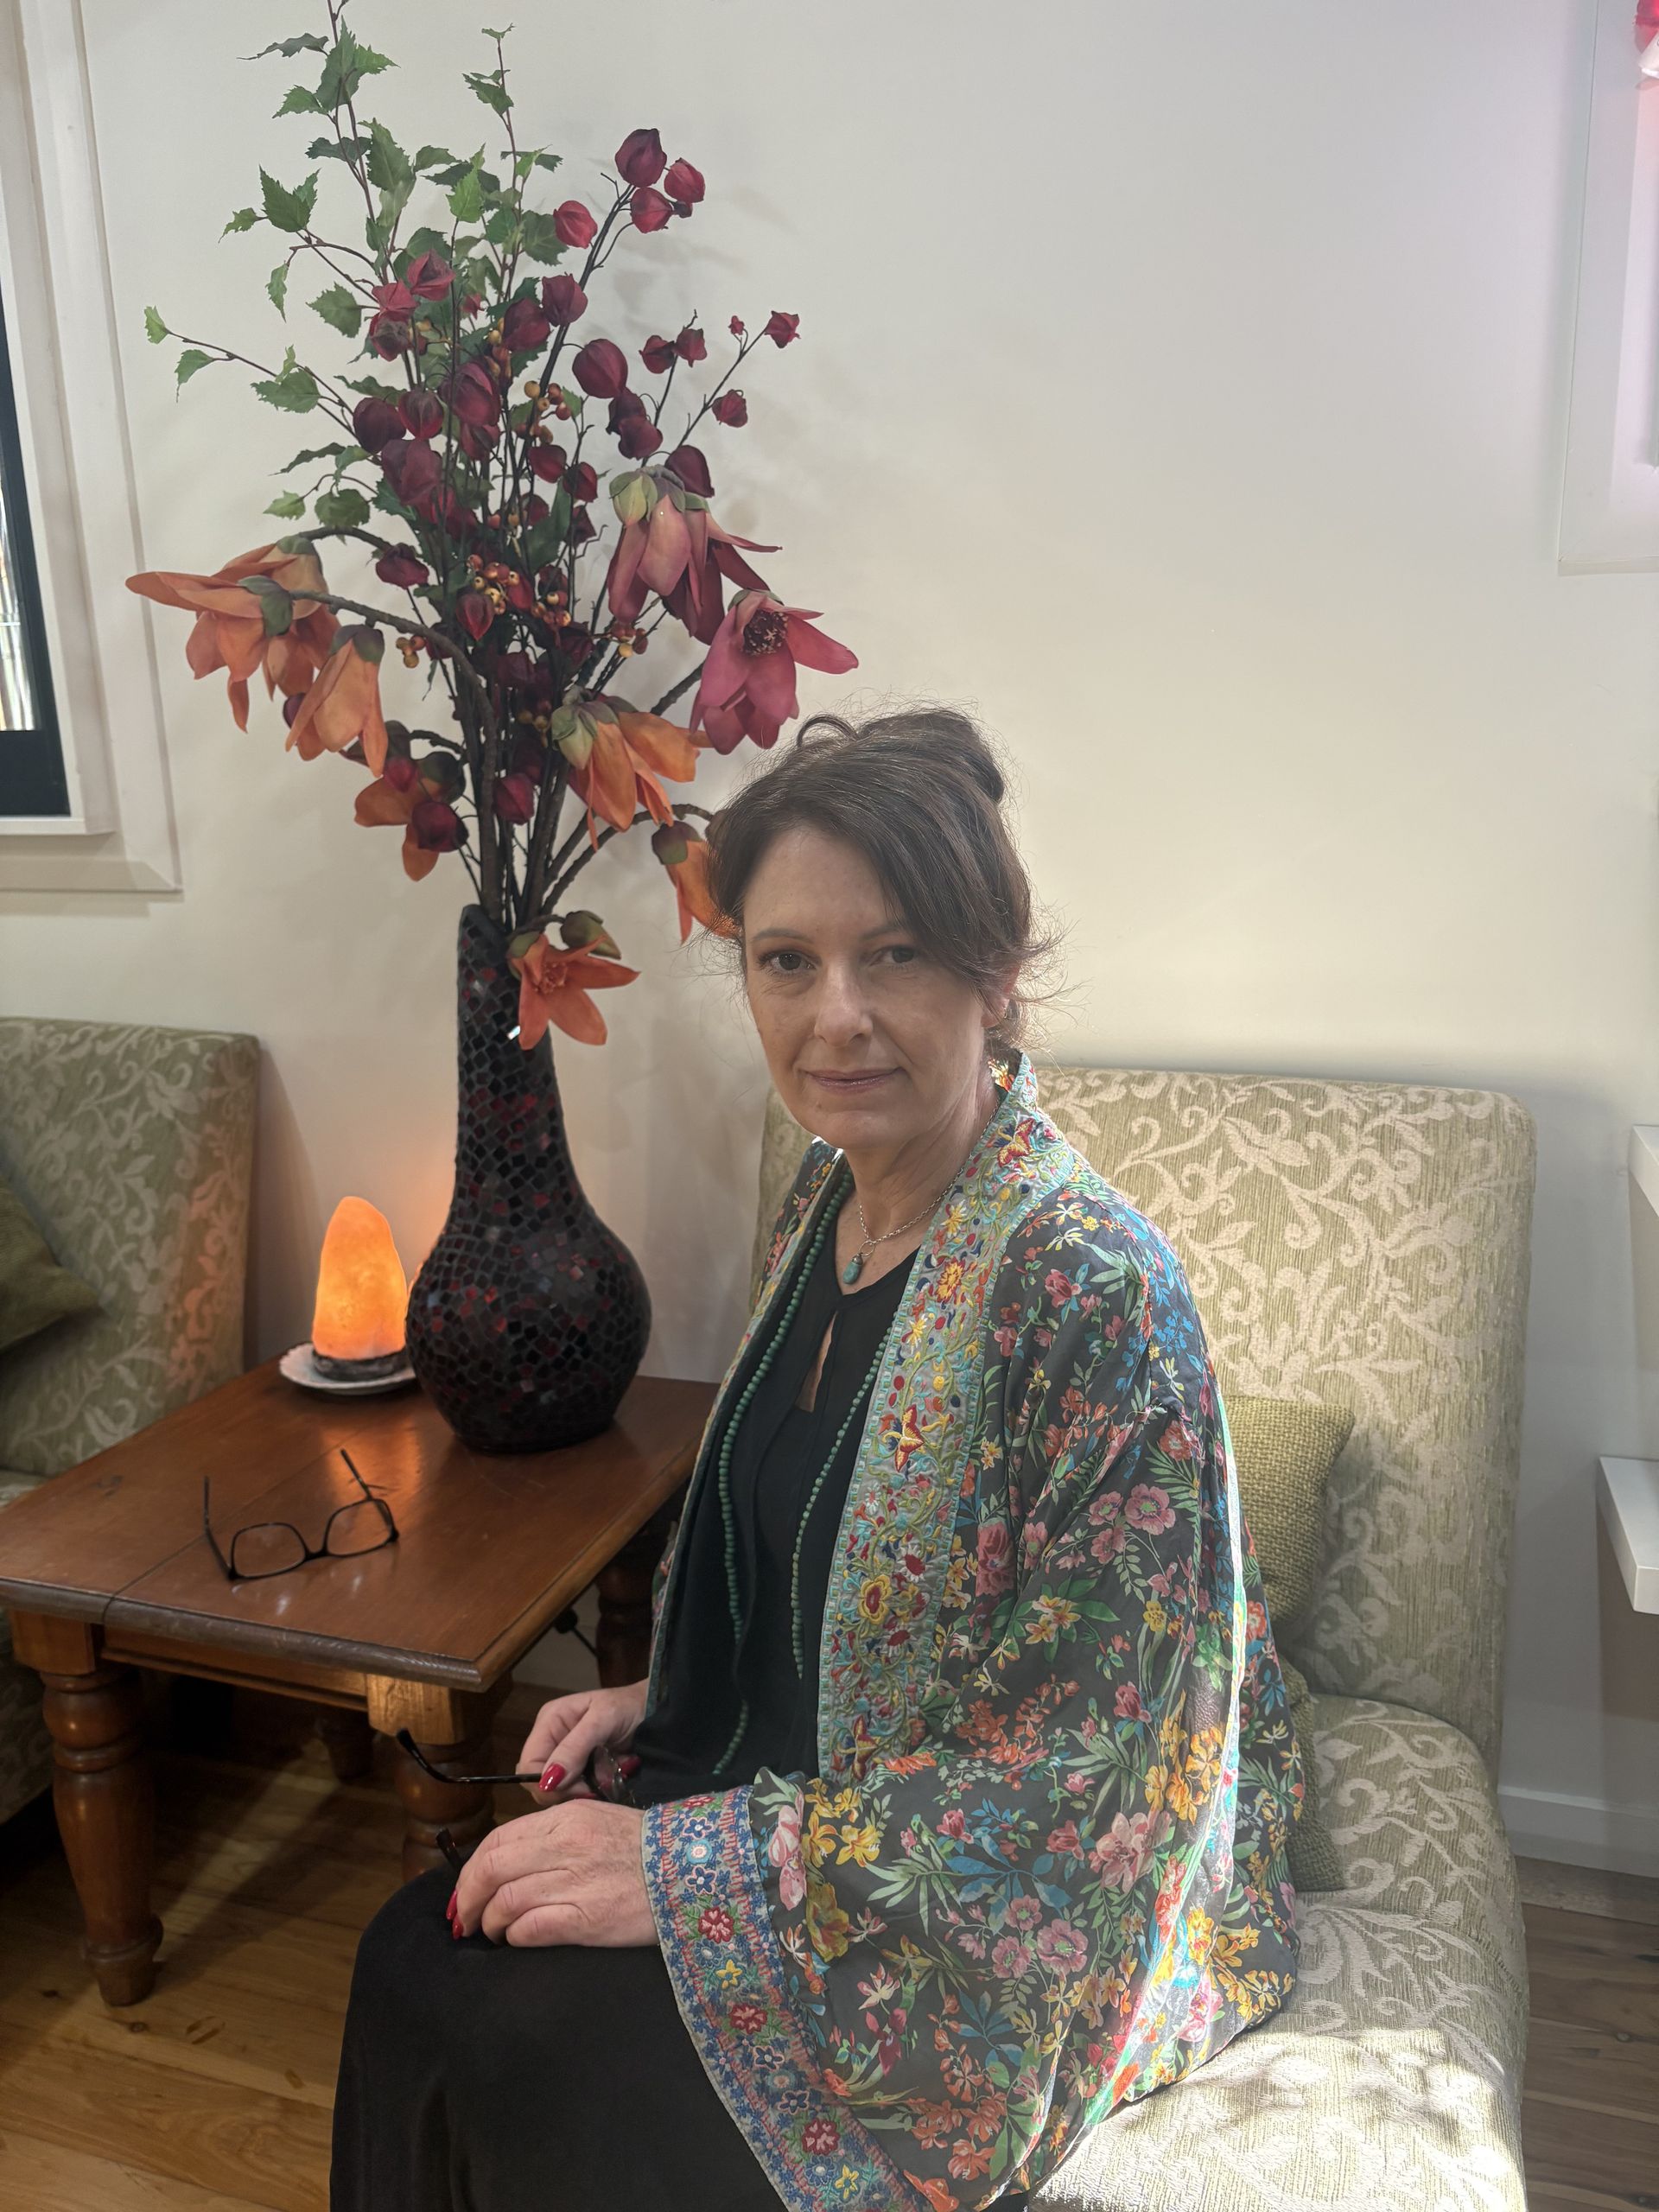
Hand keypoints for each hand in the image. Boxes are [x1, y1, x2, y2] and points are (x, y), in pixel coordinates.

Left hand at [451, 1800, 655, 1946]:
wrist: (691, 1871)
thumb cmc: (643, 1848)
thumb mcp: (595, 1821)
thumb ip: (553, 1834)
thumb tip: (510, 1861)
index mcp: (564, 1818)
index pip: (497, 1840)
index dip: (471, 1869)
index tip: (465, 1891)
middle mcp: (563, 1845)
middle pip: (491, 1870)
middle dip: (468, 1900)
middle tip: (465, 1920)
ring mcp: (574, 1882)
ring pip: (504, 1902)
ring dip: (490, 1923)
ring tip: (494, 1933)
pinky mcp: (586, 1919)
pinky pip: (530, 1930)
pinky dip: (514, 1937)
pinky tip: (517, 1940)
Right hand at [517, 1680, 648, 1801]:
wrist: (655, 1708)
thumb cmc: (629, 1706)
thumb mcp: (602, 1720)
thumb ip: (574, 1748)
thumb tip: (547, 1782)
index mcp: (549, 1722)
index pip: (529, 1764)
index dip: (545, 1783)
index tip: (578, 1790)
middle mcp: (552, 1741)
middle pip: (539, 1781)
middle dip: (565, 1790)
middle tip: (594, 1789)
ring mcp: (566, 1757)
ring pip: (557, 1790)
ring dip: (581, 1792)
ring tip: (605, 1782)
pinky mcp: (581, 1770)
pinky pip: (576, 1791)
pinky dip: (591, 1791)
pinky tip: (607, 1782)